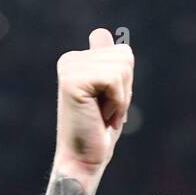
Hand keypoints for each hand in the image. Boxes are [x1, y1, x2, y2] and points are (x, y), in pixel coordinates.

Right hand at [55, 29, 134, 176]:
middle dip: (124, 90)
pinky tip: (100, 116)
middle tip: (105, 112)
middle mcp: (70, 59)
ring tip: (101, 114)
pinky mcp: (72, 79)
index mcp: (78, 60)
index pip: (123, 52)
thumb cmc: (98, 132)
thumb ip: (108, 65)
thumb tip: (102, 33)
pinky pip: (114, 80)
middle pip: (125, 57)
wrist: (83, 161)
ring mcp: (70, 67)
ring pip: (122, 67)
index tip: (108, 103)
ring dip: (120, 98)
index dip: (125, 82)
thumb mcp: (110, 94)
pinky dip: (116, 102)